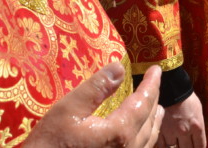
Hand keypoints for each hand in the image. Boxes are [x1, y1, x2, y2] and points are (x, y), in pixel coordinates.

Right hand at [25, 63, 163, 147]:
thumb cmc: (51, 142)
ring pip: (148, 140)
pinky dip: (146, 137)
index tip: (156, 70)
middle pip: (149, 121)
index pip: (143, 102)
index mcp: (119, 132)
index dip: (151, 84)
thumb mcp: (69, 109)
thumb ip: (96, 88)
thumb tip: (119, 67)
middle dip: (154, 100)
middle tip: (154, 83)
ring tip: (156, 108)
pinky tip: (141, 134)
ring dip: (153, 121)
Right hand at [156, 92, 205, 147]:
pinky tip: (165, 144)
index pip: (200, 146)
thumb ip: (198, 124)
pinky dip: (164, 146)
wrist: (169, 86)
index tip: (196, 147)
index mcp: (197, 126)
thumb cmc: (186, 96)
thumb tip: (197, 135)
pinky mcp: (159, 130)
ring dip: (175, 147)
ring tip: (175, 144)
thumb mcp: (198, 109)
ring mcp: (171, 132)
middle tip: (185, 146)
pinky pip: (161, 146)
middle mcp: (185, 132)